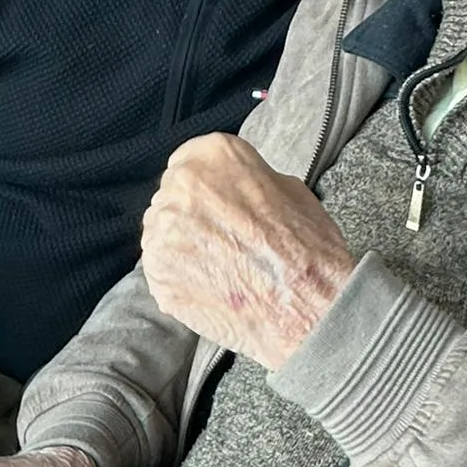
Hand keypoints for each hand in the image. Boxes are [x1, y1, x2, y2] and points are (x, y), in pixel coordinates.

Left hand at [141, 133, 354, 369]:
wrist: (308, 308)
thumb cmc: (308, 249)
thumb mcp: (289, 188)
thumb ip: (247, 179)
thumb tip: (235, 188)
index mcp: (212, 157)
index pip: (193, 160)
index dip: (210, 184)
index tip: (220, 200)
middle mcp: (180, 190)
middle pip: (174, 195)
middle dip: (195, 213)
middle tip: (225, 237)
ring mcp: (163, 234)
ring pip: (163, 231)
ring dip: (185, 243)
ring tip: (221, 265)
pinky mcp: (158, 275)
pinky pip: (161, 267)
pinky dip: (181, 275)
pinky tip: (212, 284)